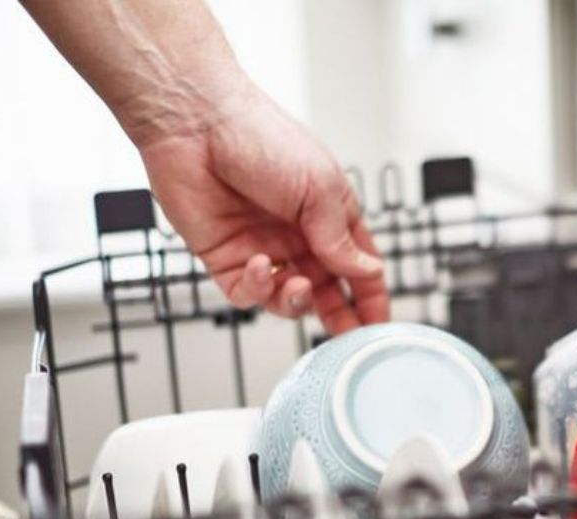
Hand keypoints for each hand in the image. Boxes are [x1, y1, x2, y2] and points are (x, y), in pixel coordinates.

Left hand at [139, 84, 388, 334]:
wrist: (197, 124)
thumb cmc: (262, 138)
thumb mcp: (320, 190)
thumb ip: (340, 240)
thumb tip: (367, 273)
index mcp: (329, 215)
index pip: (359, 265)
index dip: (371, 295)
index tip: (379, 324)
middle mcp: (298, 235)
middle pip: (326, 290)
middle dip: (339, 316)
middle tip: (348, 335)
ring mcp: (263, 249)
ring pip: (288, 300)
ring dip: (297, 301)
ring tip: (297, 285)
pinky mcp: (226, 259)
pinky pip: (249, 294)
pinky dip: (259, 288)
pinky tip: (260, 264)